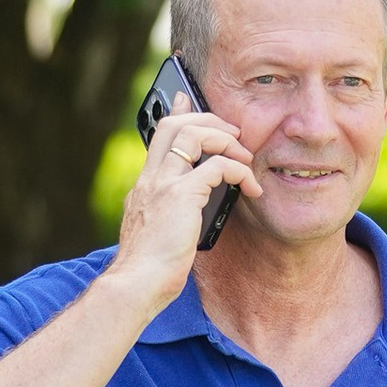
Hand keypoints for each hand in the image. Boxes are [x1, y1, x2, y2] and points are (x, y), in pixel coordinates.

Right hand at [111, 98, 260, 304]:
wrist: (136, 284)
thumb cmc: (148, 271)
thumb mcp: (156, 235)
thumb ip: (166, 217)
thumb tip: (187, 216)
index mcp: (144, 186)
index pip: (159, 135)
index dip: (177, 113)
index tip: (189, 101)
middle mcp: (150, 179)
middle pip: (175, 123)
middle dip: (209, 119)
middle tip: (234, 133)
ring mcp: (164, 184)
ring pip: (196, 134)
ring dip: (227, 140)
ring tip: (246, 159)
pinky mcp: (182, 195)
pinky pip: (217, 166)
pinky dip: (239, 171)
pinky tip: (250, 188)